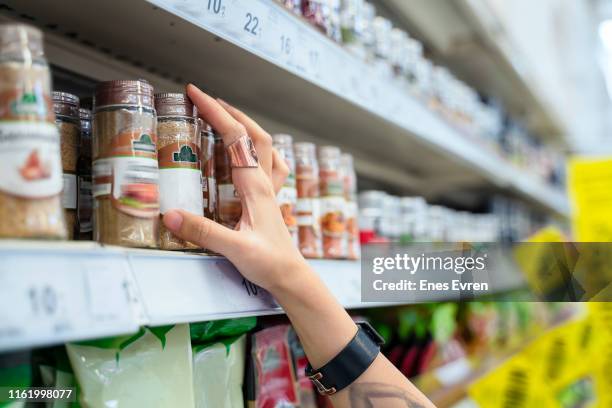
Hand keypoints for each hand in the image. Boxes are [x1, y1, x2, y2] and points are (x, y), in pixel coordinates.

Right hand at [163, 84, 308, 291]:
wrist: (291, 277)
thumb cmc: (269, 263)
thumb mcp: (233, 248)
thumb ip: (202, 231)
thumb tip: (169, 213)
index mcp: (254, 187)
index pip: (235, 139)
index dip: (215, 112)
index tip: (196, 94)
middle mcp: (264, 183)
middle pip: (253, 134)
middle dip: (229, 111)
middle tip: (205, 98)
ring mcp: (269, 190)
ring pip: (264, 146)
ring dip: (246, 125)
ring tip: (226, 115)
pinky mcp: (269, 200)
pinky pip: (270, 165)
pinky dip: (260, 149)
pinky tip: (252, 152)